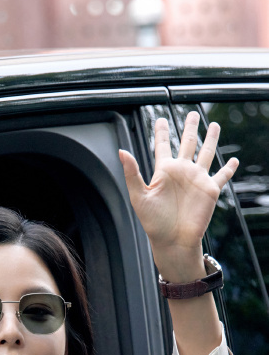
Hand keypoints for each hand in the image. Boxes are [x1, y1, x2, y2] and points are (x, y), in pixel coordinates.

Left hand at [119, 111, 237, 276]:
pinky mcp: (210, 190)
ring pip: (206, 153)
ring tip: (214, 125)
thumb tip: (121, 151)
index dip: (161, 132)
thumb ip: (131, 173)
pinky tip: (233, 161)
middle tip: (192, 114)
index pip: (162, 146)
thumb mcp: (139, 196)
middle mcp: (181, 172)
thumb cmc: (153, 223)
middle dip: (190, 128)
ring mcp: (196, 179)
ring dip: (211, 139)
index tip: (160, 120)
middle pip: (187, 143)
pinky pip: (222, 176)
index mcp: (164, 172)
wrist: (172, 241)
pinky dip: (228, 168)